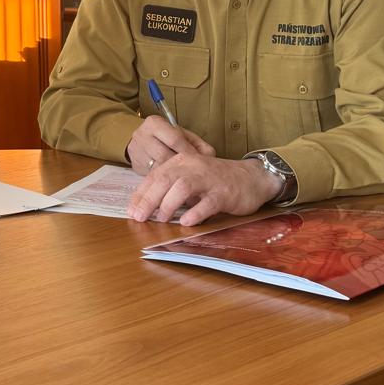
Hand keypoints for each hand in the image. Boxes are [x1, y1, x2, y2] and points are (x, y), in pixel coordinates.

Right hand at [126, 115, 214, 173]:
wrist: (143, 141)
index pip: (174, 139)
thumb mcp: (183, 135)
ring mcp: (136, 152)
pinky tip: (175, 183)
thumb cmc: (168, 138)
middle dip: (181, 166)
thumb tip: (209, 157)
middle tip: (193, 173)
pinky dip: (166, 181)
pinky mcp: (135, 166)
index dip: (189, 151)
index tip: (199, 161)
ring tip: (186, 179)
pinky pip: (154, 177)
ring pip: (158, 169)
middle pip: (165, 156)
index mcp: (154, 123)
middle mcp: (141, 136)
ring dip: (173, 176)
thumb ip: (198, 144)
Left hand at [128, 155, 283, 228]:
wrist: (252, 177)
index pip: (155, 176)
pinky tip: (186, 223)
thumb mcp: (191, 178)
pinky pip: (207, 203)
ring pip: (183, 187)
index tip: (131, 211)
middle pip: (165, 180)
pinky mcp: (224, 193)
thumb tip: (147, 206)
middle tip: (139, 218)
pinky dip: (195, 213)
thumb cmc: (216, 180)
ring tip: (162, 219)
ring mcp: (209, 179)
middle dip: (149, 200)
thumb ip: (171, 187)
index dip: (141, 194)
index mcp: (182, 162)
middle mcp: (193, 167)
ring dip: (168, 205)